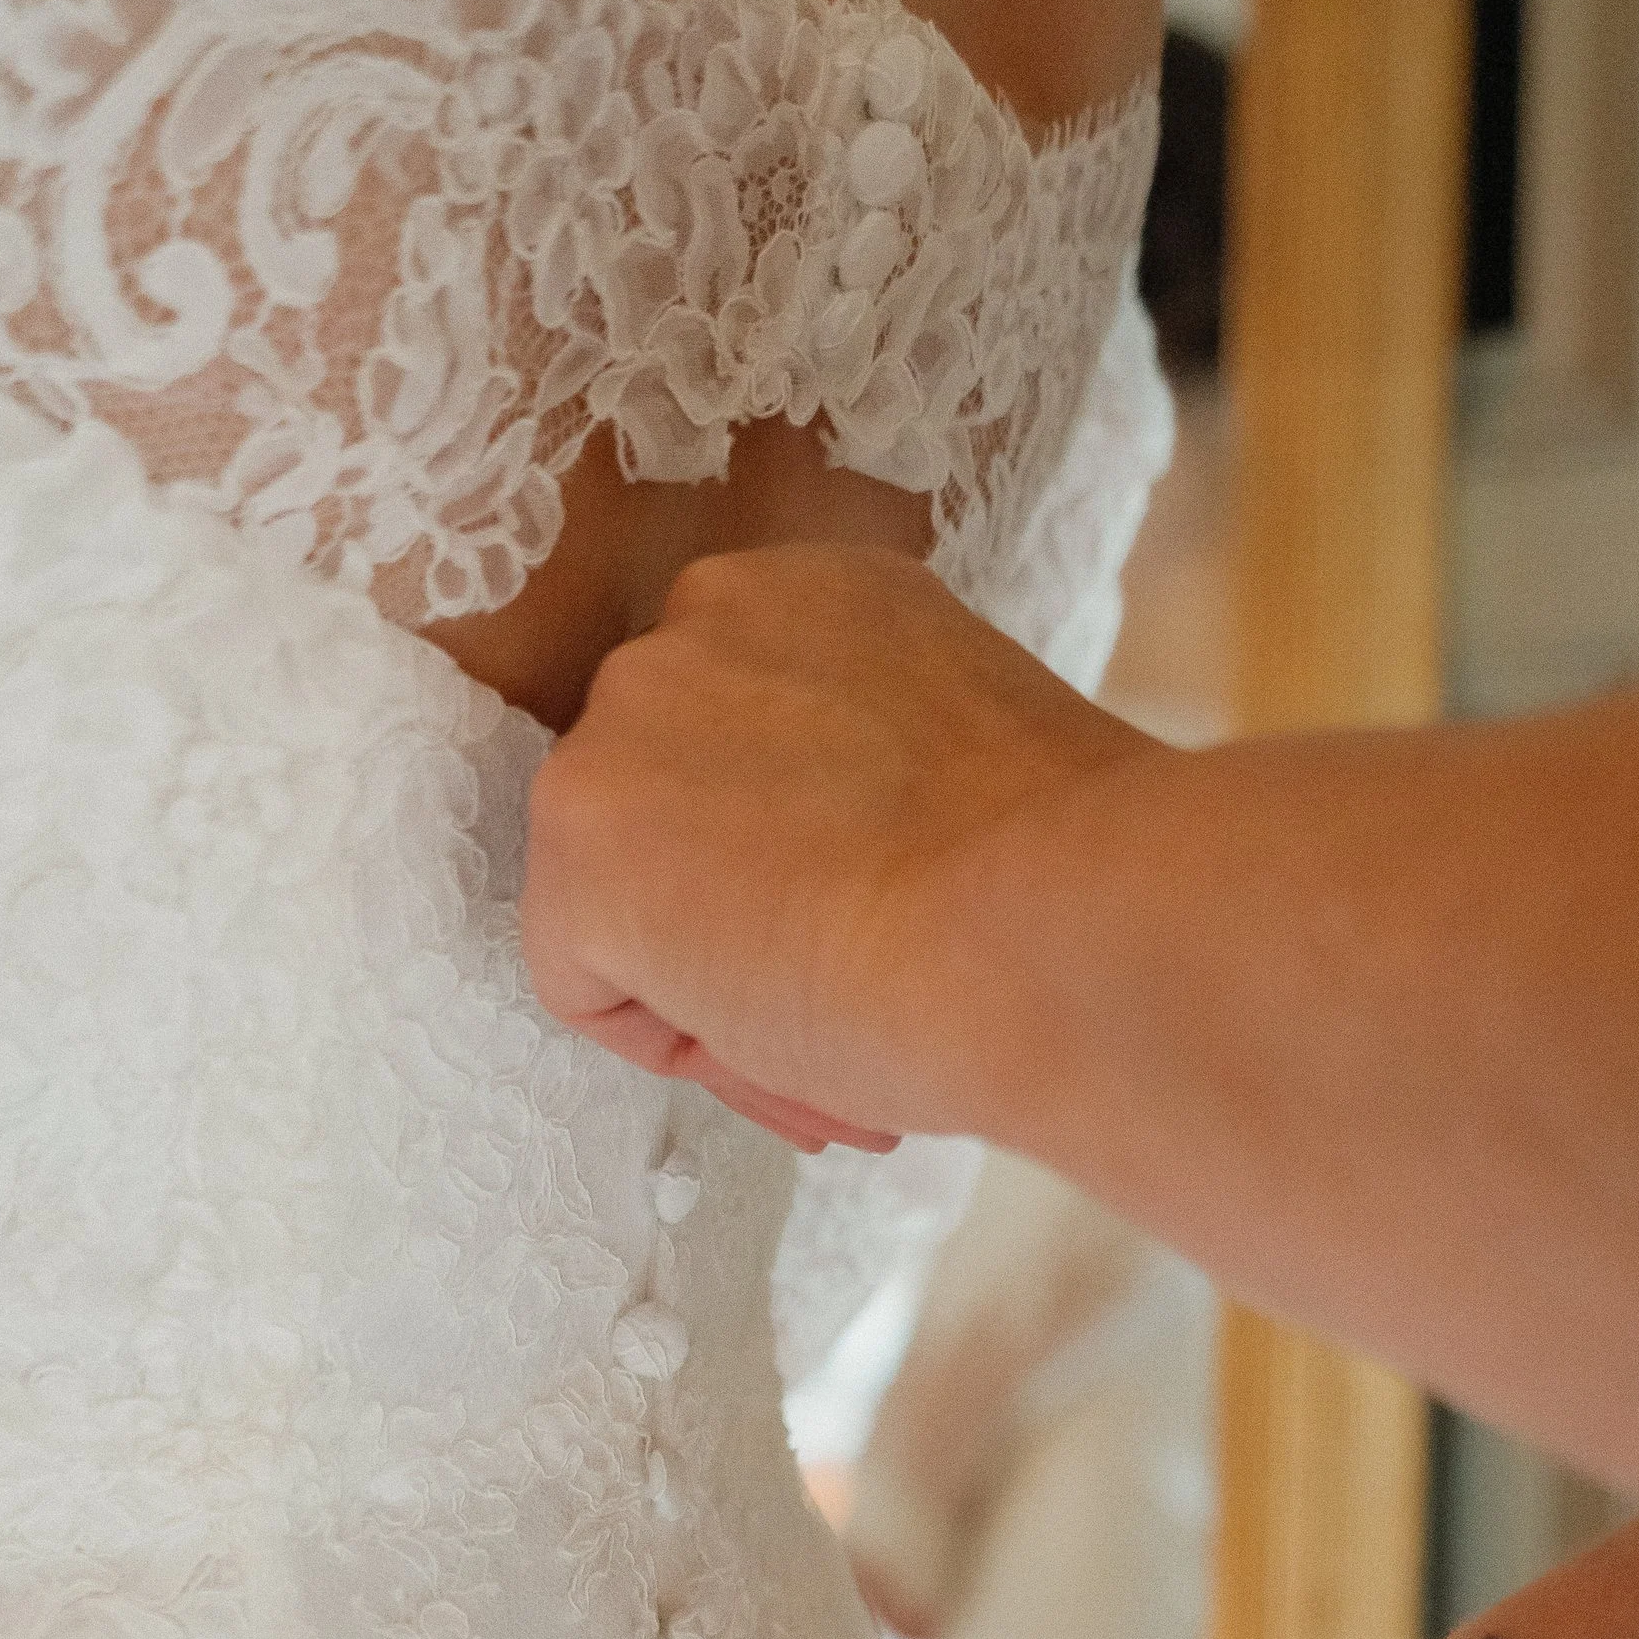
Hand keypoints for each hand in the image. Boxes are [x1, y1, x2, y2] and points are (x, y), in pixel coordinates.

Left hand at [521, 543, 1159, 1150]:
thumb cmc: (1055, 877)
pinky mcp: (576, 836)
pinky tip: (781, 1040)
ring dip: (712, 984)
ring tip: (835, 1042)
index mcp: (817, 595)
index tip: (887, 930)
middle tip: (852, 1007)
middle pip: (675, 818)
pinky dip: (671, 1042)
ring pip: (625, 900)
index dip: (808, 869)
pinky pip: (583, 985)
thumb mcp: (955, 773)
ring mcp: (623, 723)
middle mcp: (704, 620)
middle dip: (746, 923)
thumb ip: (870, 785)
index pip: (752, 748)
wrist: (1062, 922)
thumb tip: (839, 881)